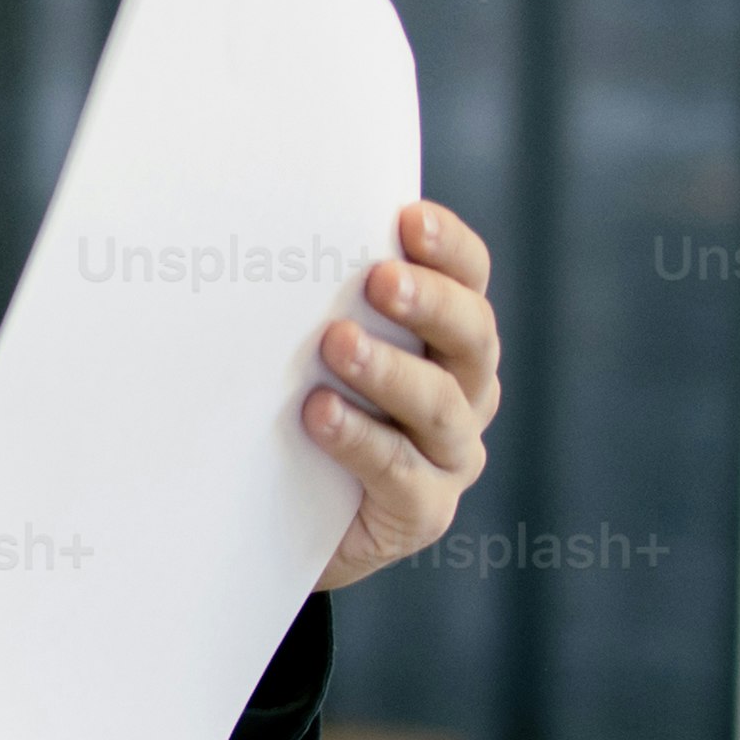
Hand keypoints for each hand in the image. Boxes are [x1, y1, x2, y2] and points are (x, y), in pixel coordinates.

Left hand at [310, 197, 502, 593]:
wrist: (282, 520)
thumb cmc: (301, 411)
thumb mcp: (314, 347)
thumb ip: (320, 298)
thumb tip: (267, 229)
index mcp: (449, 337)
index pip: (468, 279)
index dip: (449, 248)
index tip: (409, 218)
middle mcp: (465, 391)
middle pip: (471, 336)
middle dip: (429, 302)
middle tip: (380, 279)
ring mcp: (451, 454)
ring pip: (438, 404)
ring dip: (389, 369)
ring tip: (336, 343)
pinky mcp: (422, 510)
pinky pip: (399, 472)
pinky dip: (359, 439)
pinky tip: (319, 413)